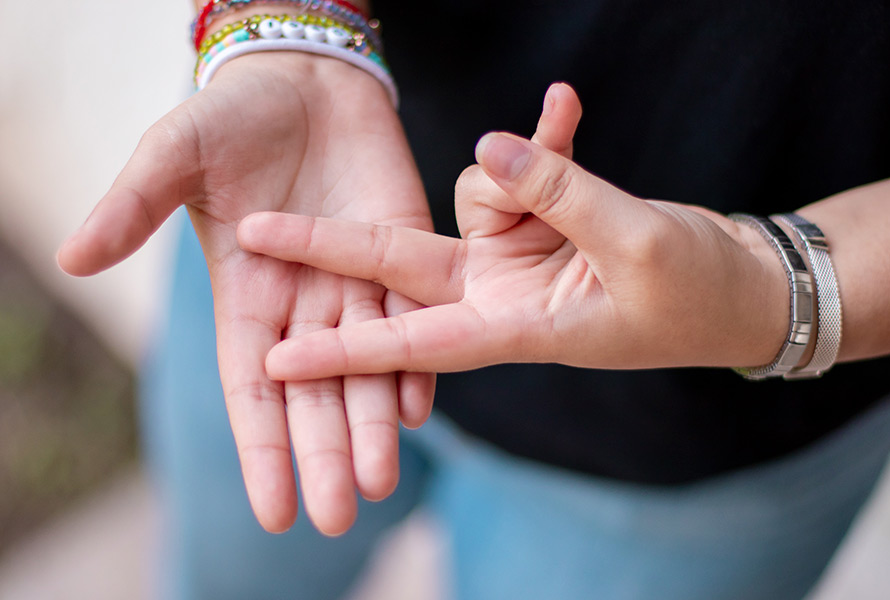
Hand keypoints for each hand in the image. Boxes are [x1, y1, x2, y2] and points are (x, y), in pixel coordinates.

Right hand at [57, 53, 433, 534]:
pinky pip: (414, 314)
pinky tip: (420, 407)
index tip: (273, 510)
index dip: (262, 448)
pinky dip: (419, 359)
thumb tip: (71, 259)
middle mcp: (305, 305)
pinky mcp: (406, 251)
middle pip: (315, 395)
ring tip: (379, 483)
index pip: (254, 389)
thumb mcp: (173, 155)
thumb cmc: (232, 115)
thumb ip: (132, 206)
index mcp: (247, 296)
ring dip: (373, 425)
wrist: (306, 79)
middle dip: (323, 454)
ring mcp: (358, 282)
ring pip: (368, 368)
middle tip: (336, 517)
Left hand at [237, 84, 789, 378]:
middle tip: (251, 231)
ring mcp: (511, 251)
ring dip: (524, 164)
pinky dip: (546, 138)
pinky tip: (565, 104)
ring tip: (580, 141)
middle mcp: (495, 292)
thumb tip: (488, 144)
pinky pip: (522, 165)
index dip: (344, 350)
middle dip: (330, 245)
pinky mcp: (536, 213)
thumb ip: (557, 192)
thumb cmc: (695, 293)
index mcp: (512, 327)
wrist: (735, 286)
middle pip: (396, 265)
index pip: (412, 341)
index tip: (276, 359)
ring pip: (475, 188)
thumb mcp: (633, 243)